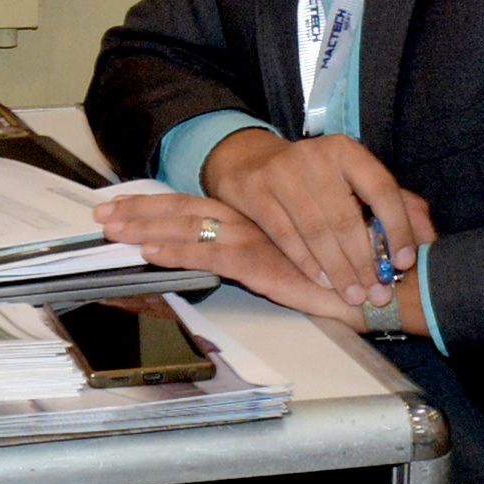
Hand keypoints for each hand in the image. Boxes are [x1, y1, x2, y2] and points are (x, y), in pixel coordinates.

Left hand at [94, 189, 365, 325]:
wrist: (383, 280)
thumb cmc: (351, 271)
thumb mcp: (305, 258)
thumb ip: (279, 248)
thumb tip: (248, 247)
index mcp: (257, 216)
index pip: (197, 206)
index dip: (159, 204)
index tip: (125, 203)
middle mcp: (250, 221)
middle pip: (182, 210)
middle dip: (138, 211)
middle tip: (100, 213)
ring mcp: (252, 239)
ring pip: (186, 228)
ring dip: (144, 227)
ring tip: (108, 227)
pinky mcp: (258, 263)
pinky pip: (207, 256)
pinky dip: (174, 252)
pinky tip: (147, 251)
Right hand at [196, 129, 433, 308]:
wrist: (251, 161)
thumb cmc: (316, 179)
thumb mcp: (355, 181)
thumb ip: (396, 205)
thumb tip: (429, 237)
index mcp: (347, 151)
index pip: (381, 189)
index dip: (396, 228)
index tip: (403, 263)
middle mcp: (315, 156)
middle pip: (346, 217)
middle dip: (365, 261)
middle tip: (379, 293)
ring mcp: (281, 172)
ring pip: (317, 230)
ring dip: (339, 269)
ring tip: (355, 295)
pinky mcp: (255, 191)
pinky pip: (286, 235)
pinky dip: (308, 263)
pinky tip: (324, 281)